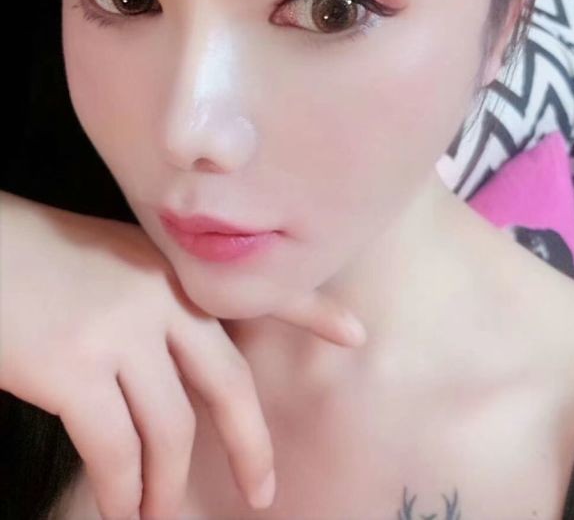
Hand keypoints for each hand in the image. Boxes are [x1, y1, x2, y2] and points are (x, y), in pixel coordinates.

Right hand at [0, 191, 365, 519]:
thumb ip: (158, 302)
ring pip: (170, 428)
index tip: (355, 334)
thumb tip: (180, 368)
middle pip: (227, 382)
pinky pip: (116, 450)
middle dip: (249, 443)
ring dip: (166, 486)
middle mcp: (158, 297)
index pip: (255, 290)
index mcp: (171, 270)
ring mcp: (119, 332)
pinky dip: (123, 491)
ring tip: (158, 515)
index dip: (309, 312)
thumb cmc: (38, 260)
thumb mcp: (114, 263)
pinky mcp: (74, 370)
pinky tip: (120, 511)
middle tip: (261, 491)